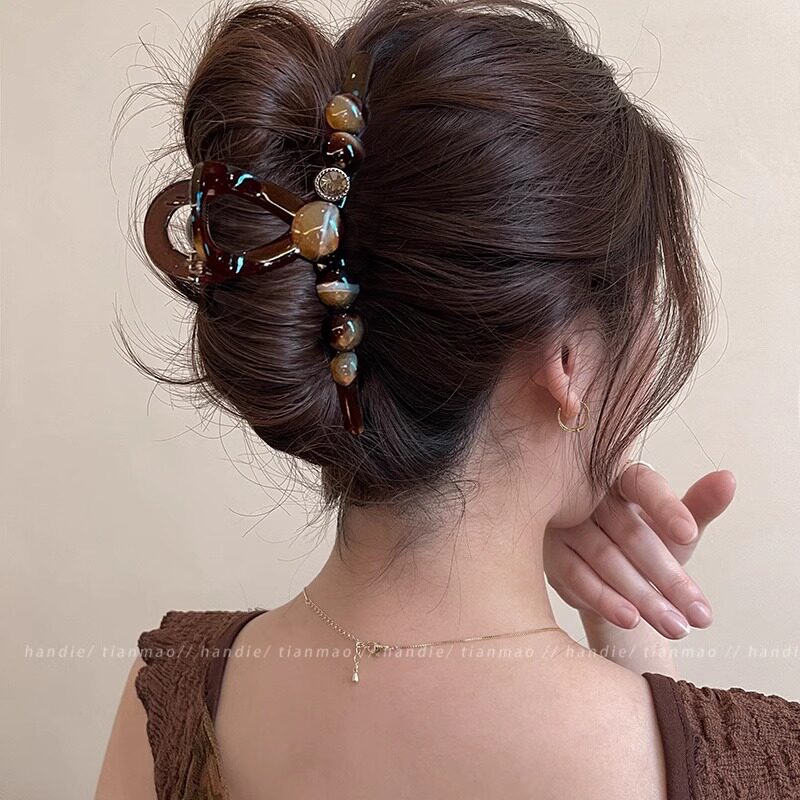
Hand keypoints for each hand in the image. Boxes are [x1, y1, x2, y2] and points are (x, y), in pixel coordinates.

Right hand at [544, 465, 735, 638]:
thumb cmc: (641, 539)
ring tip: (676, 626)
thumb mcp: (673, 526)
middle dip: (668, 578)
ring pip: (606, 559)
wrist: (599, 570)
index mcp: (622, 477)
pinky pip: (578, 576)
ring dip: (642, 596)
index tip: (690, 535)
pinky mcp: (550, 553)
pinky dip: (606, 600)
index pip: (644, 485)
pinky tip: (632, 619)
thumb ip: (700, 505)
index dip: (667, 508)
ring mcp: (564, 522)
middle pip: (630, 533)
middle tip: (701, 616)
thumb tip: (729, 478)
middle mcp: (587, 493)